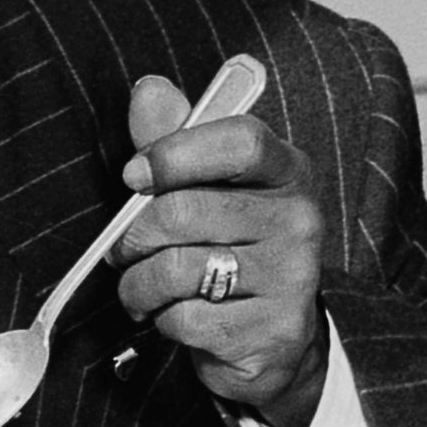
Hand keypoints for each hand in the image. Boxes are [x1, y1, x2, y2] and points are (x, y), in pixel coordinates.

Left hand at [109, 75, 327, 426]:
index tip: (134, 174)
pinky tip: (176, 317)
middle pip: (183, 211)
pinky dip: (162, 322)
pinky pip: (184, 319)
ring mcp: (292, 278)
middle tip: (127, 251)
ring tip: (144, 288)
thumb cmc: (224, 248)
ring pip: (175, 269)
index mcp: (285, 171)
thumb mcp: (203, 188)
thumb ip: (172, 139)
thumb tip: (148, 89)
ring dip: (139, 284)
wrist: (269, 337)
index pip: (239, 141)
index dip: (174, 153)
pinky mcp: (273, 331)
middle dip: (133, 237)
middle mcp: (299, 220)